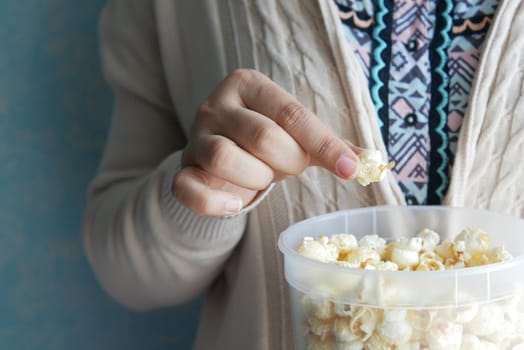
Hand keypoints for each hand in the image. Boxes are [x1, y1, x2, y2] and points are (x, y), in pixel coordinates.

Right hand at [173, 69, 360, 215]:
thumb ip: (326, 145)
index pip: (291, 113)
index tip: (352, 170)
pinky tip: (236, 204)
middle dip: (287, 162)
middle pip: (262, 136)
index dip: (324, 144)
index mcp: (248, 84)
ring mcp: (195, 137)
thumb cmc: (263, 141)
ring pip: (223, 158)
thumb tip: (368, 162)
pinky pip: (189, 188)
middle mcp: (216, 105)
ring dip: (255, 179)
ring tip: (261, 179)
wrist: (219, 154)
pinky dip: (215, 203)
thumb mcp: (295, 135)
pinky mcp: (182, 169)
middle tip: (289, 168)